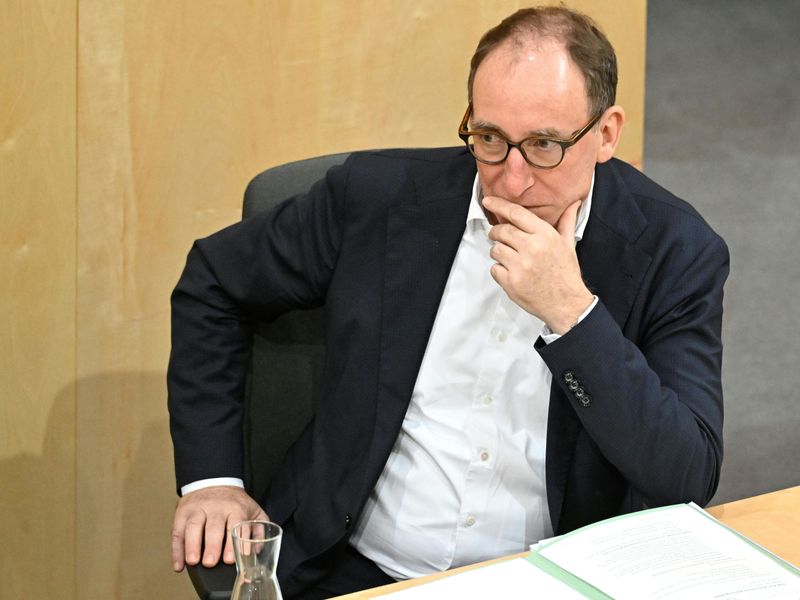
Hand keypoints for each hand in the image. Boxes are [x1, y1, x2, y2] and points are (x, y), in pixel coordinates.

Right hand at [171, 486, 267, 571]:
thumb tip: (257, 551)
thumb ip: (259, 530)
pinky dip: (176, 550)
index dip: (234, 543)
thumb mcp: (253, 510)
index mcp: (236, 508)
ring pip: (194, 526)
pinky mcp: (183, 513)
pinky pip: (177, 531)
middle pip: (214, 526)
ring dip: (192, 545)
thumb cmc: (234, 502)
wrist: (215, 481)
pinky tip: (179, 565)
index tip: (231, 559)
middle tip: (211, 562)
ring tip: (193, 561)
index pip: (236, 525)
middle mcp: (216, 508)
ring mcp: (198, 509)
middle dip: (212, 545)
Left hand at [484, 196, 593, 333]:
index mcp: (545, 235)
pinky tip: (512, 273)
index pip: (516, 214)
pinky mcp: (511, 282)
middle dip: (496, 232)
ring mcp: (520, 266)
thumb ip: (566, 222)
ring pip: (495, 250)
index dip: (499, 205)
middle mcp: (532, 248)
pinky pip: (494, 269)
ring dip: (499, 252)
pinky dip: (499, 270)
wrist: (566, 304)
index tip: (488, 200)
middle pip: (501, 231)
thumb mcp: (568, 245)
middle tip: (498, 236)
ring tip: (511, 258)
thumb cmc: (566, 274)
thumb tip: (574, 203)